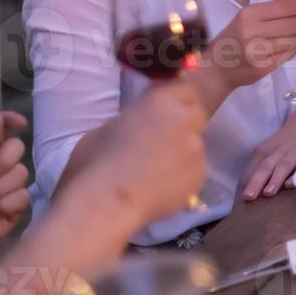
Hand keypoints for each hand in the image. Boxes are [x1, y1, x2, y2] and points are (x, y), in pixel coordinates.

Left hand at [0, 111, 30, 257]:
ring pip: (22, 173)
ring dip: (0, 189)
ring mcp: (10, 184)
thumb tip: (4, 117)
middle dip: (0, 164)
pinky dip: (7, 204)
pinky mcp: (18, 203)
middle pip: (17, 147)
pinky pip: (24, 195)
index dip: (12, 120)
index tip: (21, 124)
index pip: (2, 126)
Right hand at [68, 81, 207, 228]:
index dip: (177, 100)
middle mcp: (185, 119)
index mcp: (161, 100)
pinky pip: (193, 171)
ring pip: (195, 145)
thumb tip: (138, 125)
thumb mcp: (108, 128)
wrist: (104, 206)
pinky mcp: (201, 174)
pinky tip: (159, 189)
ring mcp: (197, 148)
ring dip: (181, 153)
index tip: (166, 113)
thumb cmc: (94, 164)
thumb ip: (134, 119)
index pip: (185, 88)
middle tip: (160, 144)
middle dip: (184, 124)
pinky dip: (181, 177)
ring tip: (154, 172)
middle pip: (196, 114)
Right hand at [202, 0, 295, 89]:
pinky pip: (287, 55)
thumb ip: (273, 13)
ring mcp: (257, 50)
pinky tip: (285, 48)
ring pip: (294, 40)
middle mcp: (253, 30)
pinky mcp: (262, 67)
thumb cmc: (234, 39)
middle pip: (295, 23)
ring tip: (294, 37)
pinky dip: (291, 50)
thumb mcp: (247, 19)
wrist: (215, 68)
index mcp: (250, 13)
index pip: (288, 6)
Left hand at [240, 104, 295, 200]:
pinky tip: (291, 184)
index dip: (245, 183)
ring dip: (275, 179)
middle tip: (248, 197)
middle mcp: (278, 151)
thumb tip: (245, 193)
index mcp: (265, 151)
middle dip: (257, 181)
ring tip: (268, 193)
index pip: (252, 168)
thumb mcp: (271, 149)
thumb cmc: (286, 143)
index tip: (239, 200)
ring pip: (283, 166)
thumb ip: (260, 167)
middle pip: (266, 167)